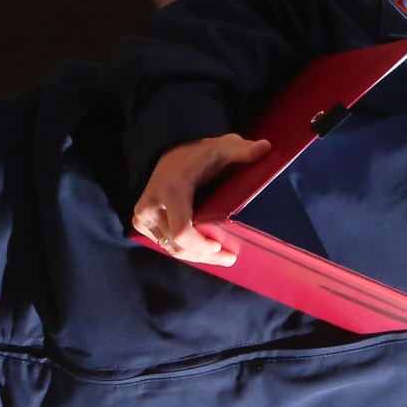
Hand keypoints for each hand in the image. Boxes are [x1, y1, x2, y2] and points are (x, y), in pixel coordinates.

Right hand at [132, 134, 270, 266]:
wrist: (169, 157)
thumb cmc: (197, 155)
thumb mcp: (221, 148)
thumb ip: (241, 150)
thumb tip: (265, 148)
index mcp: (170, 190)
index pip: (182, 231)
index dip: (201, 247)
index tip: (220, 246)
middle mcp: (151, 206)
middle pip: (179, 245)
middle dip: (205, 256)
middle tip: (230, 258)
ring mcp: (143, 217)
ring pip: (172, 249)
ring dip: (197, 256)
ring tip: (221, 257)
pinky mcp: (141, 223)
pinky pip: (166, 245)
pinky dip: (186, 250)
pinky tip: (204, 251)